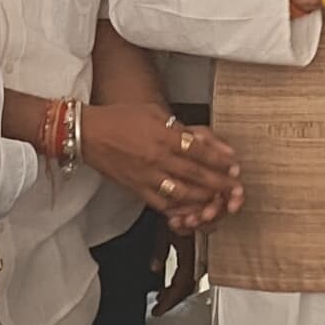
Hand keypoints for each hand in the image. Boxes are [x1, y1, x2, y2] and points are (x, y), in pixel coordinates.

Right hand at [83, 108, 244, 228]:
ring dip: (204, 198)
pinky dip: (180, 209)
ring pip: (183, 193)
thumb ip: (183, 128)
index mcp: (163, 135)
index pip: (199, 151)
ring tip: (218, 199)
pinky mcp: (137, 189)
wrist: (89, 134)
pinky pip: (163, 204)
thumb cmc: (121, 119)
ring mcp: (147, 176)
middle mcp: (157, 158)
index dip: (220, 160)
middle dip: (219, 183)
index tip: (234, 165)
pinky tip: (192, 210)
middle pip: (196, 174)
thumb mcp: (155, 113)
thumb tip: (208, 140)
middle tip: (234, 188)